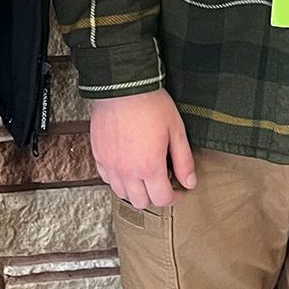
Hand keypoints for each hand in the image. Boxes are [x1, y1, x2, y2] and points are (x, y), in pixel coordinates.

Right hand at [90, 89, 196, 208]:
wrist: (123, 86)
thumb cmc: (150, 104)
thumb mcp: (176, 130)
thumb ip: (184, 160)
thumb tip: (189, 182)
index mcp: (149, 166)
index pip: (161, 199)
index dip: (174, 197)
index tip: (179, 190)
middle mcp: (127, 171)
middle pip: (140, 202)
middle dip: (154, 196)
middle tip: (162, 183)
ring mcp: (110, 165)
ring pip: (121, 193)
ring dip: (135, 190)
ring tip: (144, 175)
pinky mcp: (98, 156)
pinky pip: (107, 179)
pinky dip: (118, 179)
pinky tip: (127, 167)